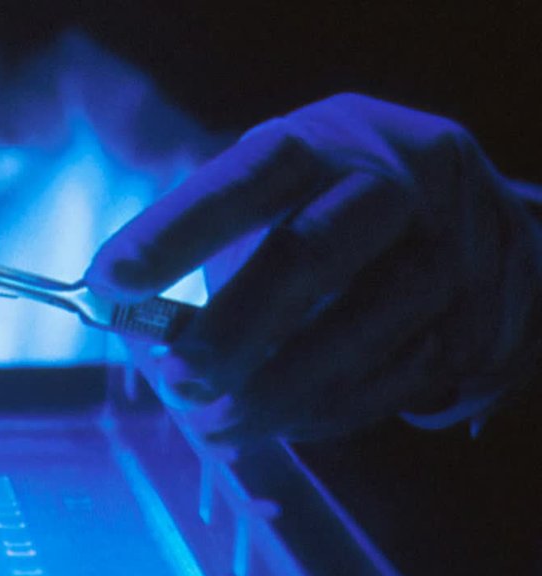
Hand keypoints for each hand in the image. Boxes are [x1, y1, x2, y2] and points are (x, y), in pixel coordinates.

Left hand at [86, 94, 541, 442]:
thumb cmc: (326, 205)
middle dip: (231, 333)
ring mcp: (452, 247)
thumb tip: (133, 323)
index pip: (243, 180)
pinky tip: (279, 422)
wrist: (467, 213)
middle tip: (177, 384)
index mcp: (325, 140)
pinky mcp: (480, 316)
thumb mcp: (268, 196)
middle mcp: (399, 181)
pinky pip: (395, 381)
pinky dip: (325, 413)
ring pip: (358, 333)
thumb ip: (203, 249)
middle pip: (310, 257)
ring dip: (274, 394)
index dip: (172, 232)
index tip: (108, 281)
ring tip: (215, 422)